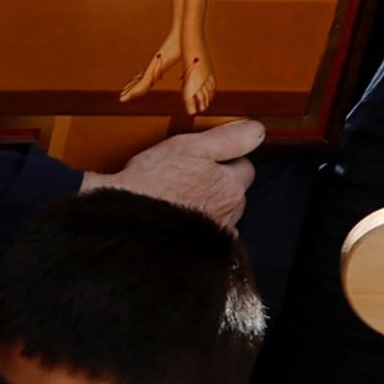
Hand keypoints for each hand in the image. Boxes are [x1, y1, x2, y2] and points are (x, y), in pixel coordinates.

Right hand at [81, 118, 261, 231]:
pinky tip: (176, 220)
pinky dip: (195, 228)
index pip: (244, 167)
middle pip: (234, 193)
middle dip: (219, 185)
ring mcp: (214, 235)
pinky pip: (204, 236)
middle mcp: (229, 213)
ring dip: (206, 207)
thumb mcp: (189, 147)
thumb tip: (256, 130)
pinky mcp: (199, 253)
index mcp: (231, 186)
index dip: (226, 158)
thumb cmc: (154, 184)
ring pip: (220, 215)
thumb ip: (227, 139)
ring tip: (177, 197)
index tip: (205, 156)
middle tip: (188, 175)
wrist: (127, 222)